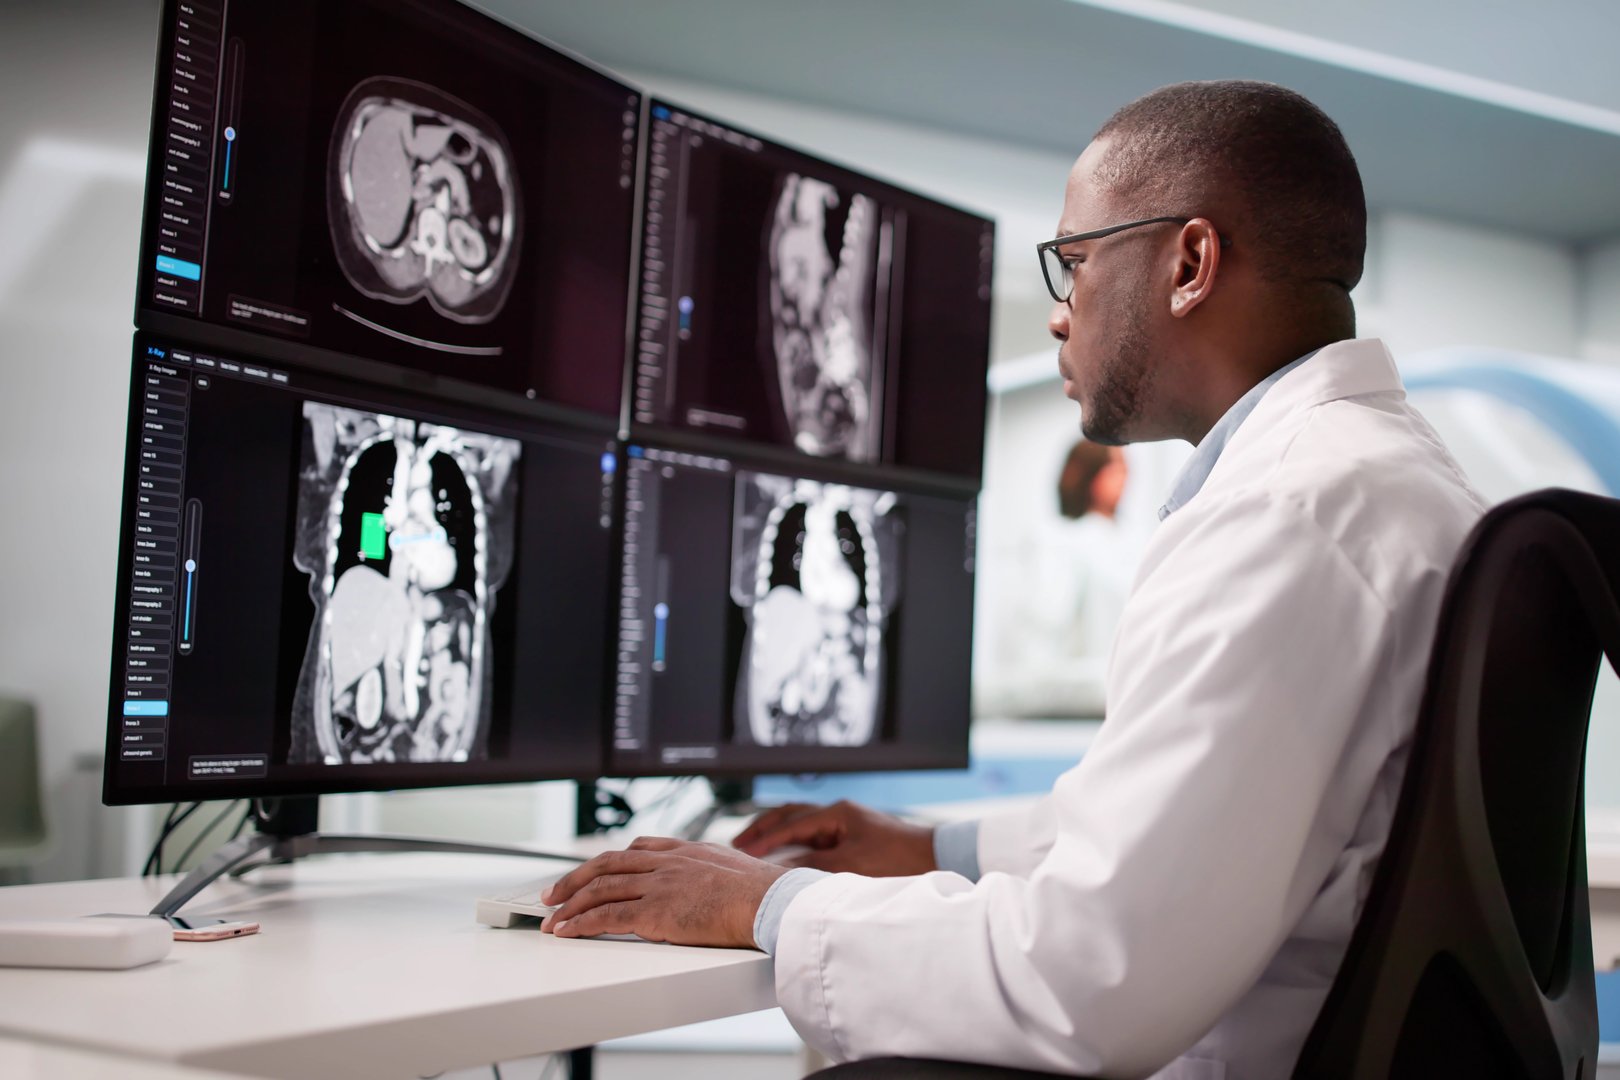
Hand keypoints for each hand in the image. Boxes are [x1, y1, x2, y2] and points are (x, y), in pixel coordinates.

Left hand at [539, 837, 788, 947]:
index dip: (610, 861)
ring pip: (601, 889)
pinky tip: (567, 932)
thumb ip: (715, 871)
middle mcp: (666, 862)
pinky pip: (607, 917)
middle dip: (576, 879)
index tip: (594, 870)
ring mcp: (658, 885)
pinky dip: (581, 924)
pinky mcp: (654, 913)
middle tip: (554, 892)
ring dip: (570, 905)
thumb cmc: (763, 892)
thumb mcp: (735, 868)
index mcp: (685, 850)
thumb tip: (721, 882)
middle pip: (608, 864)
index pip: (637, 848)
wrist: (768, 902)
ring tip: (551, 919)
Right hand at [731, 800, 936, 875]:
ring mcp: (847, 824)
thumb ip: (812, 865)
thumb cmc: (900, 859)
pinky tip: (787, 855)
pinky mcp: (854, 837)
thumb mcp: (851, 865)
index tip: (741, 853)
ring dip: (777, 834)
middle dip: (762, 829)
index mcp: (837, 813)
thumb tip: (779, 869)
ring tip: (755, 847)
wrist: (935, 859)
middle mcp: (840, 814)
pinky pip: (815, 836)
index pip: (790, 824)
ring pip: (801, 824)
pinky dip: (795, 843)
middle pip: (790, 815)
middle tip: (737, 843)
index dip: (763, 840)